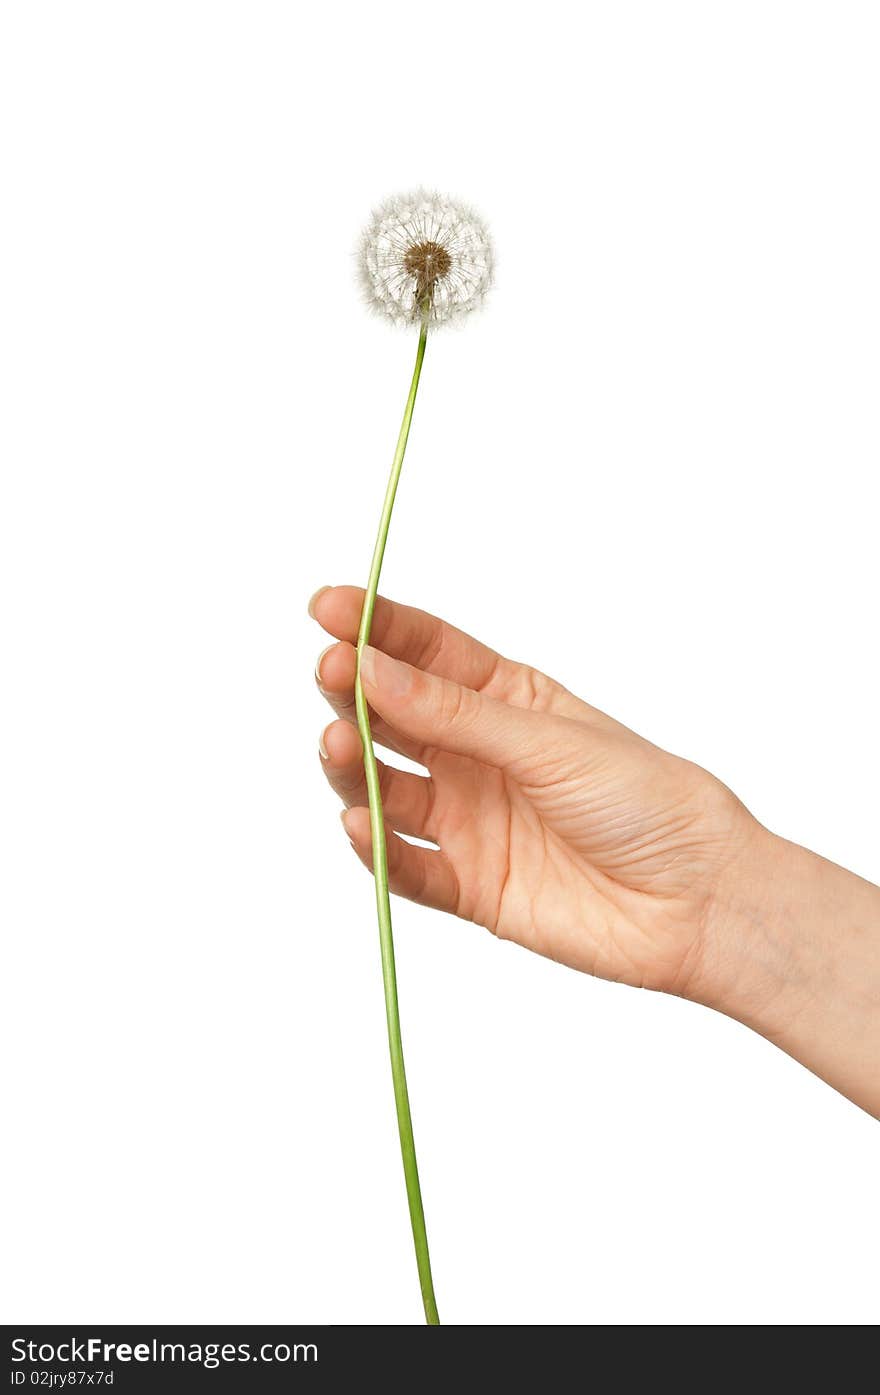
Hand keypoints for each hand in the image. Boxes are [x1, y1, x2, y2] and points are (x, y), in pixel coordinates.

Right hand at [310, 585, 756, 997]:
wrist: (698, 900)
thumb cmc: (646, 800)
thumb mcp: (549, 741)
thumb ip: (456, 713)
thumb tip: (373, 669)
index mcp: (507, 701)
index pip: (425, 653)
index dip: (374, 627)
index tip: (327, 606)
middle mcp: (477, 756)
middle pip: (391, 716)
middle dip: (352, 692)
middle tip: (330, 673)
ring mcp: (468, 821)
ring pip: (385, 789)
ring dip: (353, 768)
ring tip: (339, 746)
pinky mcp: (468, 886)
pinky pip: (406, 866)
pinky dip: (377, 849)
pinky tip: (359, 825)